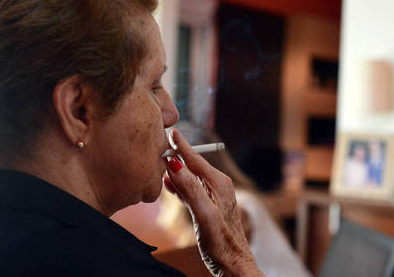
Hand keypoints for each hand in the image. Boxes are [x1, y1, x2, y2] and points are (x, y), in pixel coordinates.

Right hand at [164, 129, 264, 276]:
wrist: (234, 266)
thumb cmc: (221, 243)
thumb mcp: (203, 214)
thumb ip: (189, 188)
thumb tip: (175, 164)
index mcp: (218, 184)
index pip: (195, 159)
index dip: (182, 145)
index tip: (171, 131)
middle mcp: (218, 186)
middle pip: (193, 165)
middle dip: (177, 155)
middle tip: (159, 145)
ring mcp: (215, 197)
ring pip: (191, 177)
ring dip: (176, 170)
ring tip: (160, 162)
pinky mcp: (210, 207)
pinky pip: (192, 189)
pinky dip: (180, 185)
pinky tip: (169, 184)